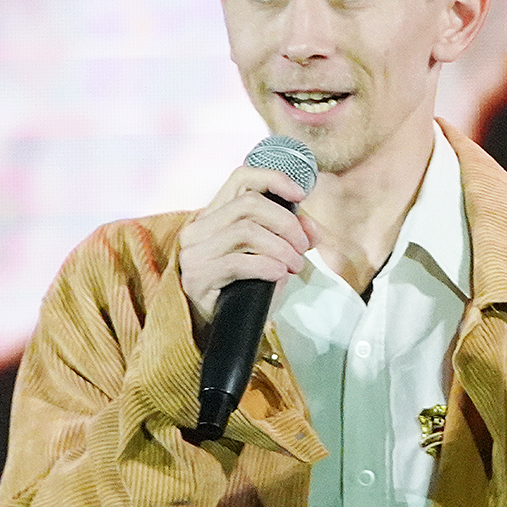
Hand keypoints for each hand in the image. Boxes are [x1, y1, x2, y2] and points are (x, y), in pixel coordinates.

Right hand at [178, 165, 318, 327]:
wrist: (222, 328)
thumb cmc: (245, 288)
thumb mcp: (269, 255)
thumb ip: (288, 236)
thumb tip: (312, 229)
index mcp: (214, 214)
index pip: (241, 178)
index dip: (273, 179)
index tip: (300, 195)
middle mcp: (198, 229)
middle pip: (249, 204)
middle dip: (286, 223)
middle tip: (303, 246)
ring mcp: (194, 253)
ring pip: (245, 230)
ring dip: (280, 247)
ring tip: (295, 265)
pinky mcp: (198, 277)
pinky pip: (238, 262)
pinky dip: (267, 266)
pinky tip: (280, 275)